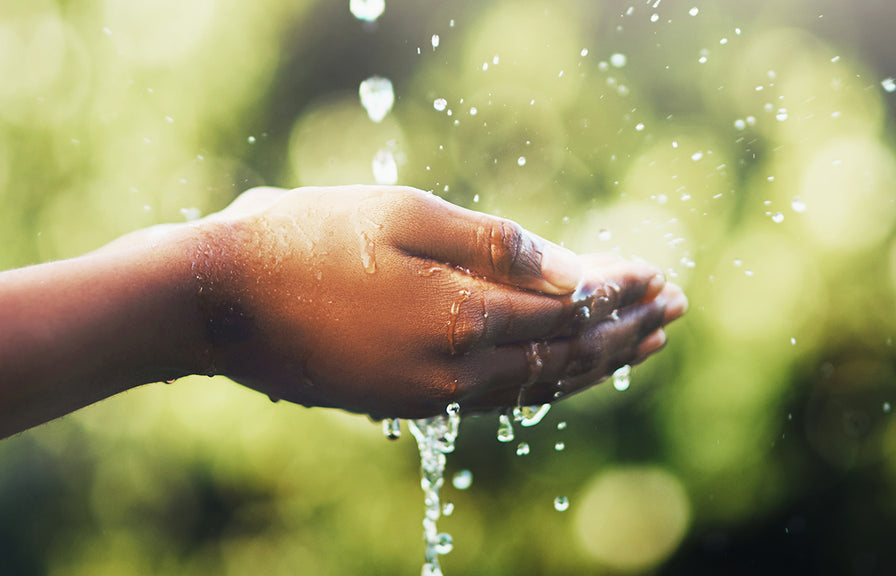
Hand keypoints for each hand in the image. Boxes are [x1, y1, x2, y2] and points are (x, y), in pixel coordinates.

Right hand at [170, 185, 686, 418]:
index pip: (572, 310)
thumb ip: (491, 244)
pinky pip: (492, 399)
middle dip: (626, 333)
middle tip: (674, 313)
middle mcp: (456, 367)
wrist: (220, 302)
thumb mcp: (402, 215)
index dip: (622, 291)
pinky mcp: (403, 402)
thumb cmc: (306, 239)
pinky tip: (557, 372)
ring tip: (638, 347)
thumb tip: (570, 268)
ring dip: (593, 365)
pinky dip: (540, 383)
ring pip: (535, 387)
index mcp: (461, 311)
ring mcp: (429, 393)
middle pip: (566, 358)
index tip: (661, 276)